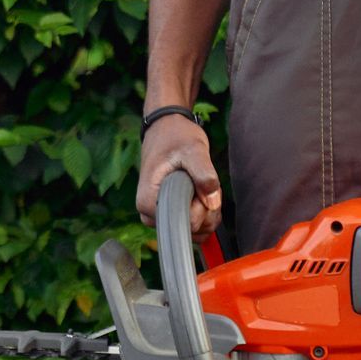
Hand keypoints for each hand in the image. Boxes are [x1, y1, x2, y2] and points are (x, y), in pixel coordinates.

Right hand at [135, 115, 222, 240]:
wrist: (167, 129)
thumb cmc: (175, 137)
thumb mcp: (193, 149)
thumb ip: (204, 174)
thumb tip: (212, 203)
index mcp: (148, 202)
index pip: (184, 223)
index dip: (200, 206)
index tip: (198, 183)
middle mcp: (150, 215)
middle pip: (191, 229)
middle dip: (206, 207)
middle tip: (202, 179)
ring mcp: (160, 217)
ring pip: (196, 230)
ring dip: (208, 210)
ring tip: (202, 183)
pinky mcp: (170, 215)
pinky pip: (195, 226)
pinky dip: (206, 212)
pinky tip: (203, 192)